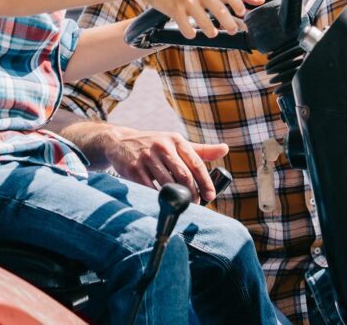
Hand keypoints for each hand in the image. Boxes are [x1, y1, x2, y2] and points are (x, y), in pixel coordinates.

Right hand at [104, 125, 228, 202]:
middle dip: (193, 194)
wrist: (120, 141)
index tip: (210, 196)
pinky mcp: (133, 168)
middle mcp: (162, 146)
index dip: (205, 182)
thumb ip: (201, 150)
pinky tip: (163, 201)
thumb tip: (225, 149)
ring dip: (177, 198)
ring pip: (168, 183)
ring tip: (182, 205)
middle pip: (184, 175)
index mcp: (176, 140)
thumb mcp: (176, 143)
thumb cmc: (155, 145)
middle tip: (196, 204)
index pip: (196, 163)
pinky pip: (150, 188)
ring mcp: (147, 157)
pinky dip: (158, 198)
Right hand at [135, 0, 262, 38]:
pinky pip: (187, 28)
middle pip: (219, 9)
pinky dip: (191, 33)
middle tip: (233, 29)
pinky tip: (191, 33)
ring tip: (213, 33)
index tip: (241, 11)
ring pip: (205, 22)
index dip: (237, 3)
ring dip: (211, 30)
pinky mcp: (174, 9)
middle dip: (229, 22)